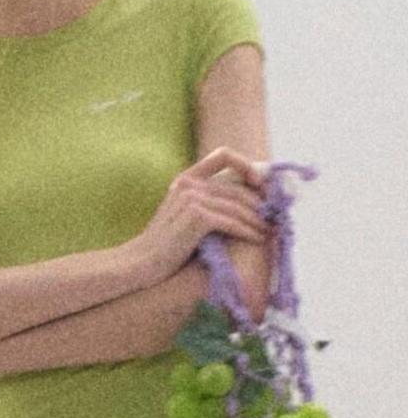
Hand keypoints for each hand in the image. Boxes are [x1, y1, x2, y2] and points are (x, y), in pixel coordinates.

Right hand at [129, 146, 272, 282]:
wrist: (141, 263)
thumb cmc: (164, 247)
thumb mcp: (181, 216)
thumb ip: (205, 203)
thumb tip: (243, 203)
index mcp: (184, 179)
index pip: (223, 155)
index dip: (247, 165)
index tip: (261, 184)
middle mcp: (188, 184)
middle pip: (237, 187)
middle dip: (261, 203)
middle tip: (276, 217)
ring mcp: (192, 199)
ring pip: (238, 207)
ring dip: (259, 220)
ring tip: (271, 231)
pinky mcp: (197, 218)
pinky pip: (233, 222)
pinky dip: (248, 232)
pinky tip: (258, 239)